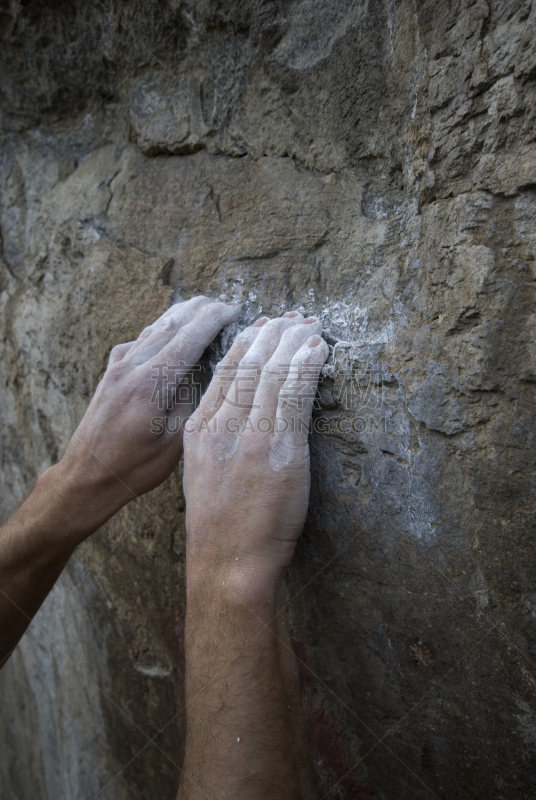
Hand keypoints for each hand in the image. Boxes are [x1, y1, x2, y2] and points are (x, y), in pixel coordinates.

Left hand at [54, 295, 240, 534]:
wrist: (87, 477)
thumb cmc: (133, 467)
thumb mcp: (175, 441)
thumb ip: (191, 403)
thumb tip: (204, 376)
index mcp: (150, 384)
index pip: (189, 339)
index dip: (214, 320)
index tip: (233, 308)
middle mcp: (130, 368)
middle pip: (169, 325)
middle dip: (198, 310)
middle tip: (223, 302)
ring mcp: (116, 369)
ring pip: (151, 330)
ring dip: (178, 316)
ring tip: (200, 307)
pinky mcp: (109, 375)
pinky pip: (135, 343)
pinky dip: (156, 331)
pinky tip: (164, 333)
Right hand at [183, 311, 328, 594]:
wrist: (229, 562)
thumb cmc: (221, 526)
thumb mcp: (204, 474)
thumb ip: (218, 441)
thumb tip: (241, 419)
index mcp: (199, 429)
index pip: (224, 371)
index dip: (246, 343)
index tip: (262, 325)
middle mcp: (222, 425)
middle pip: (249, 364)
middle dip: (274, 333)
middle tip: (294, 316)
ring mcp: (250, 434)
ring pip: (273, 372)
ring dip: (295, 343)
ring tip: (312, 325)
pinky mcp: (280, 447)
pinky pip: (295, 393)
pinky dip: (308, 365)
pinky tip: (319, 350)